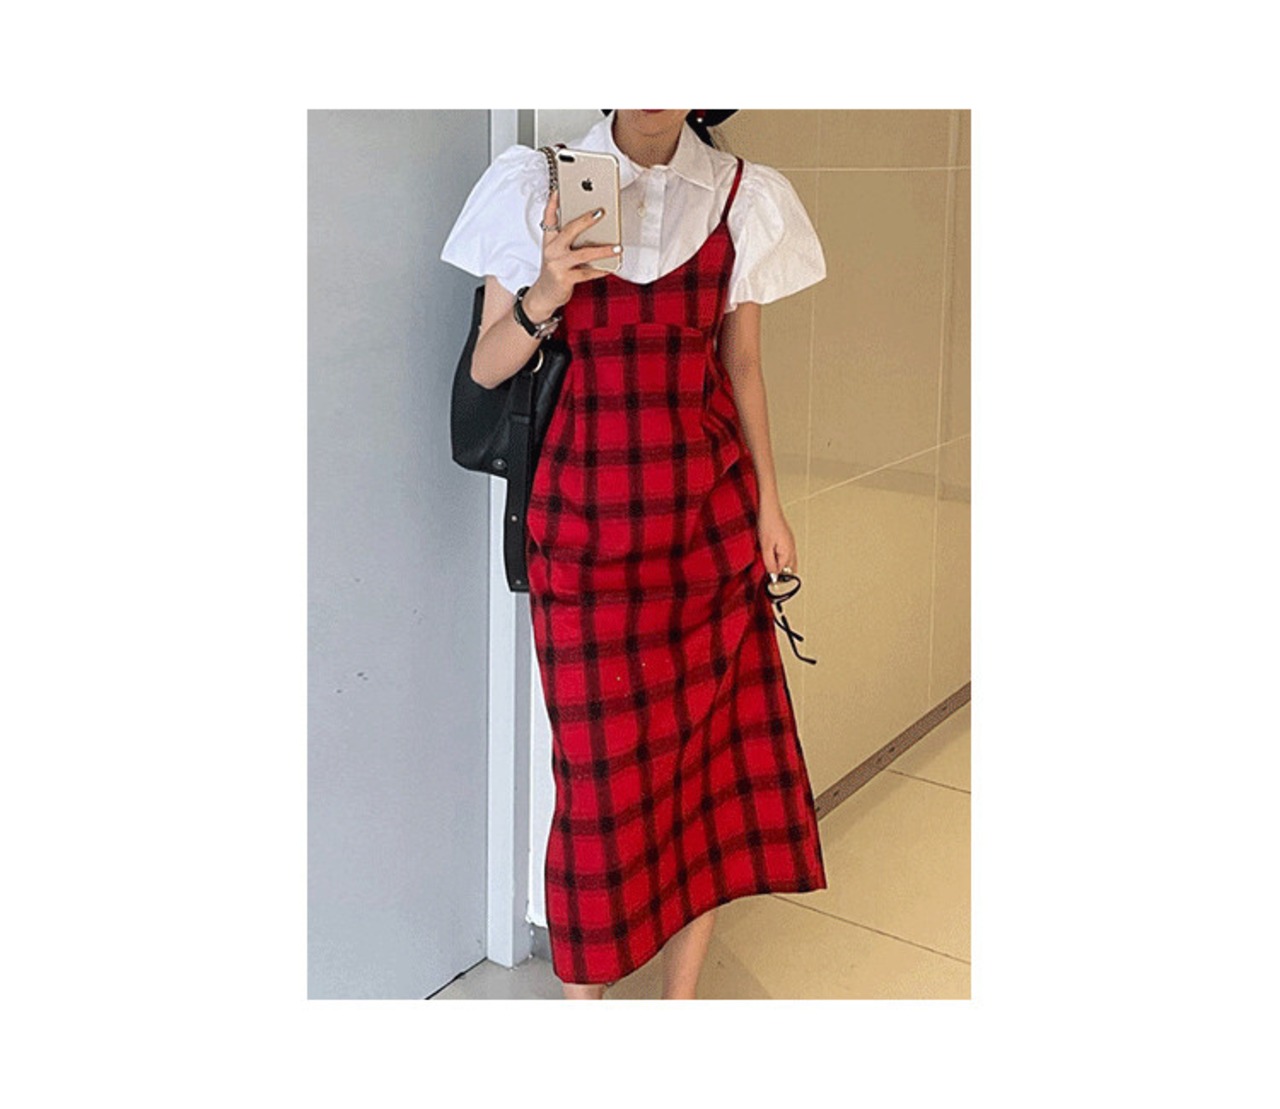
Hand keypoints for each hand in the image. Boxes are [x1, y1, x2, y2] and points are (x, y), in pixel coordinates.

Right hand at [525, 188, 621, 314]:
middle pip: (569, 230)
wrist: (544, 295)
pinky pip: (587, 273)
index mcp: (549, 241)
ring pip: (583, 254)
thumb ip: (567, 240)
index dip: (553, 203)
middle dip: (586, 220)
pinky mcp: (564, 279)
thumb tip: (591, 230)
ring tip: (617, 247)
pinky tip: (611, 267)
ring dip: (603, 250)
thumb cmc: (554, 271)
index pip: (548, 218)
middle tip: (601, 212)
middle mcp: (552, 250)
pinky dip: (600, 270)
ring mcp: (557, 265)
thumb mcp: (556, 253)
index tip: (559, 190)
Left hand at [757, 500, 797, 575]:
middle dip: (782, 574)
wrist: (769, 509)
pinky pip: (788, 554)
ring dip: (782, 567)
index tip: (767, 580)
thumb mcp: (765, 547)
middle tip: (772, 578)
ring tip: (772, 569)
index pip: (783, 571)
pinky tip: (774, 557)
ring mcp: (791, 543)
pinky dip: (782, 559)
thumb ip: (769, 563)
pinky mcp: (787, 539)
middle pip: (790, 568)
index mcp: (788, 552)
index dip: (774, 576)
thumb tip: (773, 574)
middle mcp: (792, 549)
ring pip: (790, 562)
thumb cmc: (767, 524)